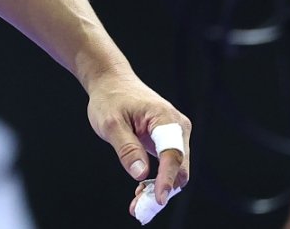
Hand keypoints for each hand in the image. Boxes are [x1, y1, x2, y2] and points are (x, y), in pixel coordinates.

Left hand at [85, 68, 191, 207]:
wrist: (111, 81)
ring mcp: (175, 134)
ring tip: (138, 204)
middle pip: (179, 166)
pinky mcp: (168, 141)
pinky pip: (169, 165)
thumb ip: (127, 148)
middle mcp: (177, 126)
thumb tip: (141, 174)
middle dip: (163, 189)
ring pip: (176, 169)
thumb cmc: (110, 98)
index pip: (172, 154)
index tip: (158, 199)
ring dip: (160, 188)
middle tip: (141, 208)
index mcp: (166, 118)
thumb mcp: (111, 124)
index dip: (167, 179)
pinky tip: (141, 191)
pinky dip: (158, 180)